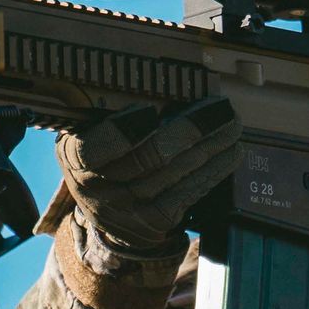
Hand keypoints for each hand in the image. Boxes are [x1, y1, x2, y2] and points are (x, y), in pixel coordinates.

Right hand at [56, 98, 241, 255]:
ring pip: (175, 174)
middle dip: (189, 130)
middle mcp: (99, 189)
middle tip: (219, 109)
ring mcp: (129, 209)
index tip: (148, 111)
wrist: (108, 212)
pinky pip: (189, 193)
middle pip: (148, 159)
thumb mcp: (88, 135)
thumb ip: (109, 114)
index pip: (93, 150)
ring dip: (211, 146)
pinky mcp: (155, 222)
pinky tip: (230, 152)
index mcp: (76, 160)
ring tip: (232, 125)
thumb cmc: (104, 158)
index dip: (122, 132)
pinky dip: (214, 170)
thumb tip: (160, 85)